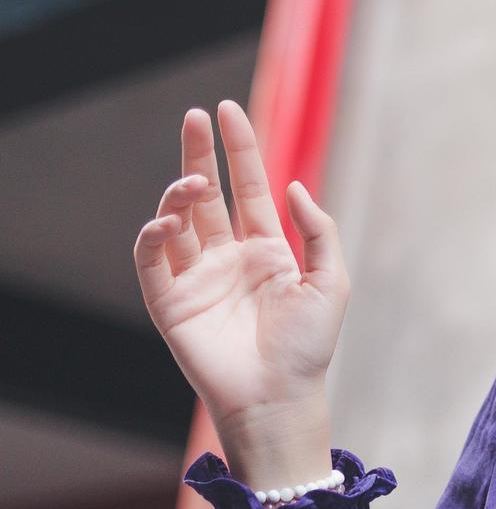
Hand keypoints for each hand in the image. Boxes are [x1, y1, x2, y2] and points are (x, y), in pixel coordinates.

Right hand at [131, 100, 347, 487]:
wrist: (280, 397)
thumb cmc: (309, 347)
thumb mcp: (331, 282)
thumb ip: (317, 231)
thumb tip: (293, 186)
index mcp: (266, 250)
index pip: (248, 188)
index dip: (239, 150)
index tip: (228, 111)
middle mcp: (228, 258)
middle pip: (208, 194)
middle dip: (199, 154)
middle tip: (195, 115)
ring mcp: (197, 277)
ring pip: (176, 220)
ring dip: (180, 195)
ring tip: (194, 183)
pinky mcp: (169, 302)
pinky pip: (152, 260)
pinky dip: (153, 235)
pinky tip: (168, 220)